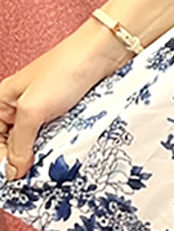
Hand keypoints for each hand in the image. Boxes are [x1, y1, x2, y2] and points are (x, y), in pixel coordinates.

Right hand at [0, 21, 130, 180]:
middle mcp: (23, 104)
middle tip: (35, 176)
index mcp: (4, 100)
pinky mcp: (69, 110)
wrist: (106, 52)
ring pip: (39, 141)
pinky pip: (60, 135)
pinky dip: (62, 145)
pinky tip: (67, 153)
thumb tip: (12, 171)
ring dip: (45, 154)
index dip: (3, 159)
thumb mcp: (32, 110)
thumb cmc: (66, 69)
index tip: (16, 179)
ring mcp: (47, 107)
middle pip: (16, 143)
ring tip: (52, 166)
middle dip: (25, 159)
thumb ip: (19, 142)